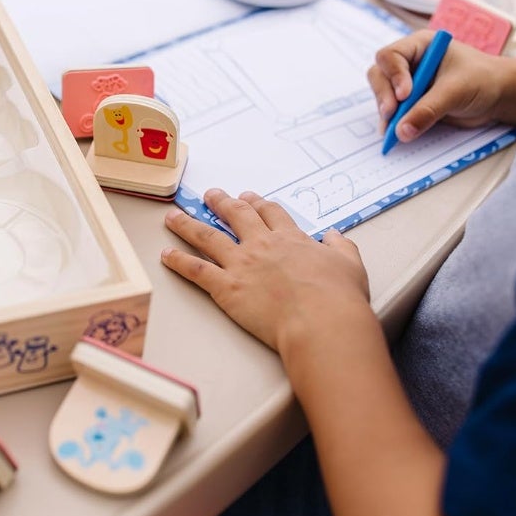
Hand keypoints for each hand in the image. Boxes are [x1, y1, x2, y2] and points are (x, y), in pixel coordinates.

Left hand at [161, 188, 370, 353]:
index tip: (249, 198)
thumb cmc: (338, 297)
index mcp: (290, 238)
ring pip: (207, 237)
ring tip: (174, 216)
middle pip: (236, 216)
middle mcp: (261, 245)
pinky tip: (166, 255)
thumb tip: (334, 236)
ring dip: (188, 225)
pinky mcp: (226, 288)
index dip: (257, 204)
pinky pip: (196, 270)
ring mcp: (241, 264)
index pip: (270, 213)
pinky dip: (178, 261)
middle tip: (211, 195)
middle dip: (221, 203)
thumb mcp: (350, 264)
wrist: (321, 320)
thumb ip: (341, 246)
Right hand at [367, 30, 504, 142]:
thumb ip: (428, 110)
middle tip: (391, 114)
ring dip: (386, 112)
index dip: (393, 76)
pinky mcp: (411, 103)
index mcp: (420, 46)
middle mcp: (410, 62)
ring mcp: (408, 83)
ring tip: (392, 130)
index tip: (405, 96)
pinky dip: (392, 123)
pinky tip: (393, 135)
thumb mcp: (455, 92)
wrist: (498, 96)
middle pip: (380, 75)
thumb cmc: (482, 80)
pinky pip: (393, 112)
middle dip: (384, 95)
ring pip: (383, 95)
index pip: (391, 56)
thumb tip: (401, 131)